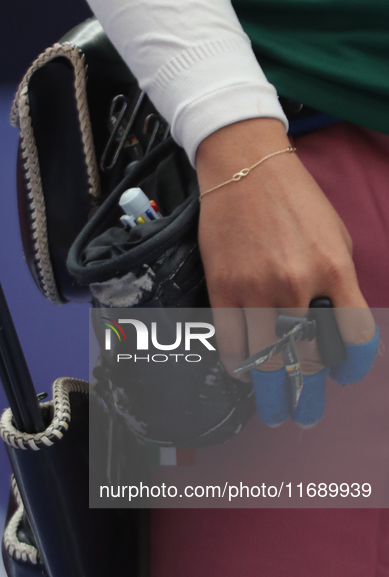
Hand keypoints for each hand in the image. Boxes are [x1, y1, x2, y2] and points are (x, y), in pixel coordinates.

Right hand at [195, 118, 376, 425]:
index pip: (354, 336)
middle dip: (308, 388)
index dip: (353, 365)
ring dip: (271, 390)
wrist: (245, 168)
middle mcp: (297, 284)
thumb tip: (337, 329)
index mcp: (333, 269)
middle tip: (305, 408)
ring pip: (266, 360)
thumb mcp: (336, 237)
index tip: (345, 376)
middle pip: (306, 357)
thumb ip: (340, 284)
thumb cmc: (295, 201)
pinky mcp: (223, 289)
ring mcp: (256, 289)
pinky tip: (245, 374)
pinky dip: (239, 367)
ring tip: (273, 407)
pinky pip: (230, 345)